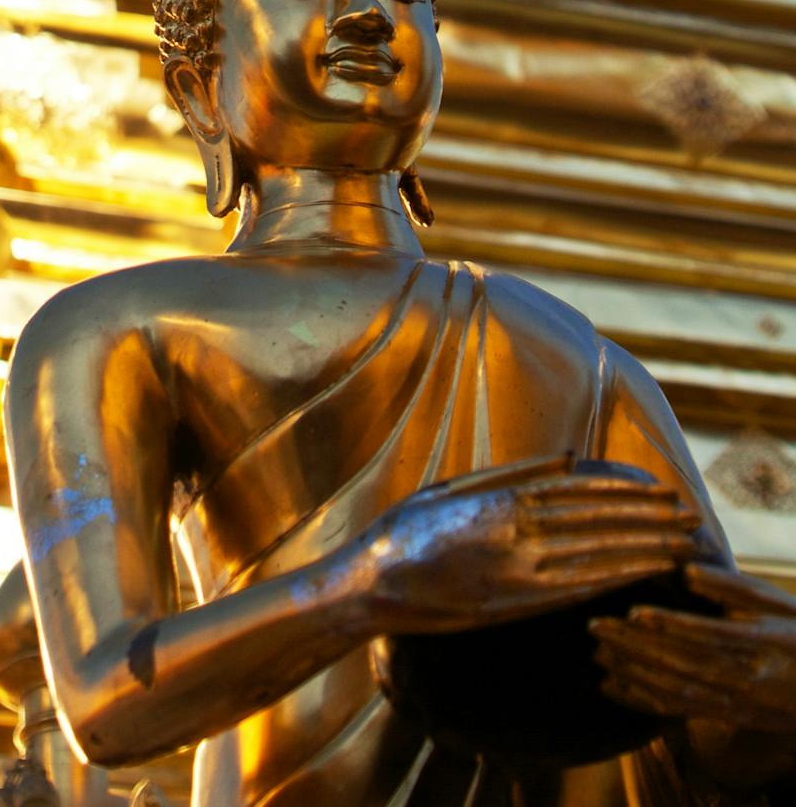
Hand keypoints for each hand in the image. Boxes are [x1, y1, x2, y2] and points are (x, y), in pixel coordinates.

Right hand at [359, 455, 698, 635]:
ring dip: (640, 549)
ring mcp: (512, 569)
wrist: (371, 582)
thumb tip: (567, 456)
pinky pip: (569, 590)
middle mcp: (512, 529)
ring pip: (590, 554)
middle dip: (646, 519)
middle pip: (594, 521)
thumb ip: (512, 473)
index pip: (577, 489)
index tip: (659, 489)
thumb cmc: (409, 530)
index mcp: (499, 496)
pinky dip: (610, 581)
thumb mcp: (456, 485)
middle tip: (688, 515)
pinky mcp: (509, 604)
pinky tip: (639, 579)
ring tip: (678, 545)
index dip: (623, 489)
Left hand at [593, 562, 795, 731]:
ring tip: (598, 654)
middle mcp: (744, 677)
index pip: (707, 634)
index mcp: (759, 642)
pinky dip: (643, 701)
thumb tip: (685, 569)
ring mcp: (734, 702)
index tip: (634, 612)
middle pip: (683, 663)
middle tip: (596, 627)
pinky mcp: (724, 715)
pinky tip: (613, 688)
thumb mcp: (774, 601)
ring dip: (633, 674)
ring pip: (676, 690)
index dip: (670, 625)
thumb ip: (729, 586)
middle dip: (637, 647)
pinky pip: (679, 711)